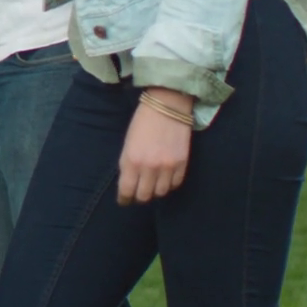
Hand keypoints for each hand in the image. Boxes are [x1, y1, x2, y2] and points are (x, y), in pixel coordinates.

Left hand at [117, 88, 193, 204]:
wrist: (167, 106)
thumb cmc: (142, 122)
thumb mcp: (128, 144)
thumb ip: (128, 164)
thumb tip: (128, 183)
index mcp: (131, 160)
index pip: (126, 190)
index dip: (124, 199)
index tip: (124, 200)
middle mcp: (149, 167)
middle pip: (144, 196)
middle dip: (139, 197)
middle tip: (138, 193)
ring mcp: (167, 166)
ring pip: (160, 193)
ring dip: (155, 191)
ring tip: (152, 184)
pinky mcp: (182, 164)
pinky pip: (175, 184)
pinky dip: (169, 184)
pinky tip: (165, 178)